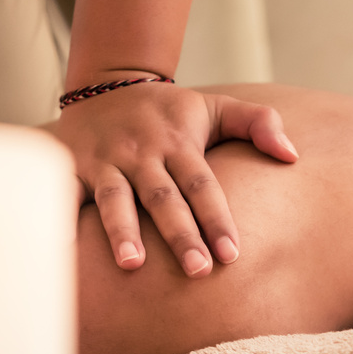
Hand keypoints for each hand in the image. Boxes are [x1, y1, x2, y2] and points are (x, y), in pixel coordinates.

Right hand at [56, 78, 298, 275]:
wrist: (107, 81)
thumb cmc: (170, 110)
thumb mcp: (216, 106)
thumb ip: (259, 123)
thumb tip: (293, 156)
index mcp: (178, 143)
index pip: (203, 185)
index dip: (217, 219)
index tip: (232, 255)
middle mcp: (141, 154)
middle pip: (164, 198)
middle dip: (180, 235)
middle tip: (198, 271)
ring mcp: (104, 161)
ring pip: (114, 199)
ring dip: (122, 231)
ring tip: (133, 265)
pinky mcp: (72, 165)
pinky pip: (64, 193)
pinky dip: (59, 219)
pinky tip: (61, 248)